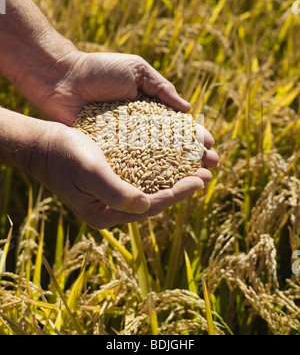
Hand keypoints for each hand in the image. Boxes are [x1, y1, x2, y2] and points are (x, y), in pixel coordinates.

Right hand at [33, 122, 215, 229]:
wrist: (43, 144)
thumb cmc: (65, 156)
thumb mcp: (90, 173)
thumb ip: (117, 193)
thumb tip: (147, 206)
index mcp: (106, 213)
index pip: (151, 206)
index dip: (178, 194)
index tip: (201, 180)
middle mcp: (111, 207)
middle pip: (155, 199)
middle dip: (181, 187)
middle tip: (206, 174)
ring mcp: (111, 193)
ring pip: (151, 187)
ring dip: (173, 177)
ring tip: (195, 166)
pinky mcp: (112, 178)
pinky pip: (141, 176)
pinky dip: (159, 168)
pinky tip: (171, 158)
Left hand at [39, 51, 217, 168]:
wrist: (62, 78)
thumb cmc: (100, 69)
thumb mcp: (136, 71)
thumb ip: (162, 88)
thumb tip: (188, 109)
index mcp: (149, 108)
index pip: (178, 126)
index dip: (195, 136)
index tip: (211, 147)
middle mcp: (140, 128)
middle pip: (171, 146)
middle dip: (191, 157)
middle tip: (210, 167)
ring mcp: (124, 142)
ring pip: (153, 160)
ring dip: (174, 170)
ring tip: (194, 180)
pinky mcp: (107, 151)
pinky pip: (128, 165)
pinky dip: (144, 175)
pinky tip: (161, 185)